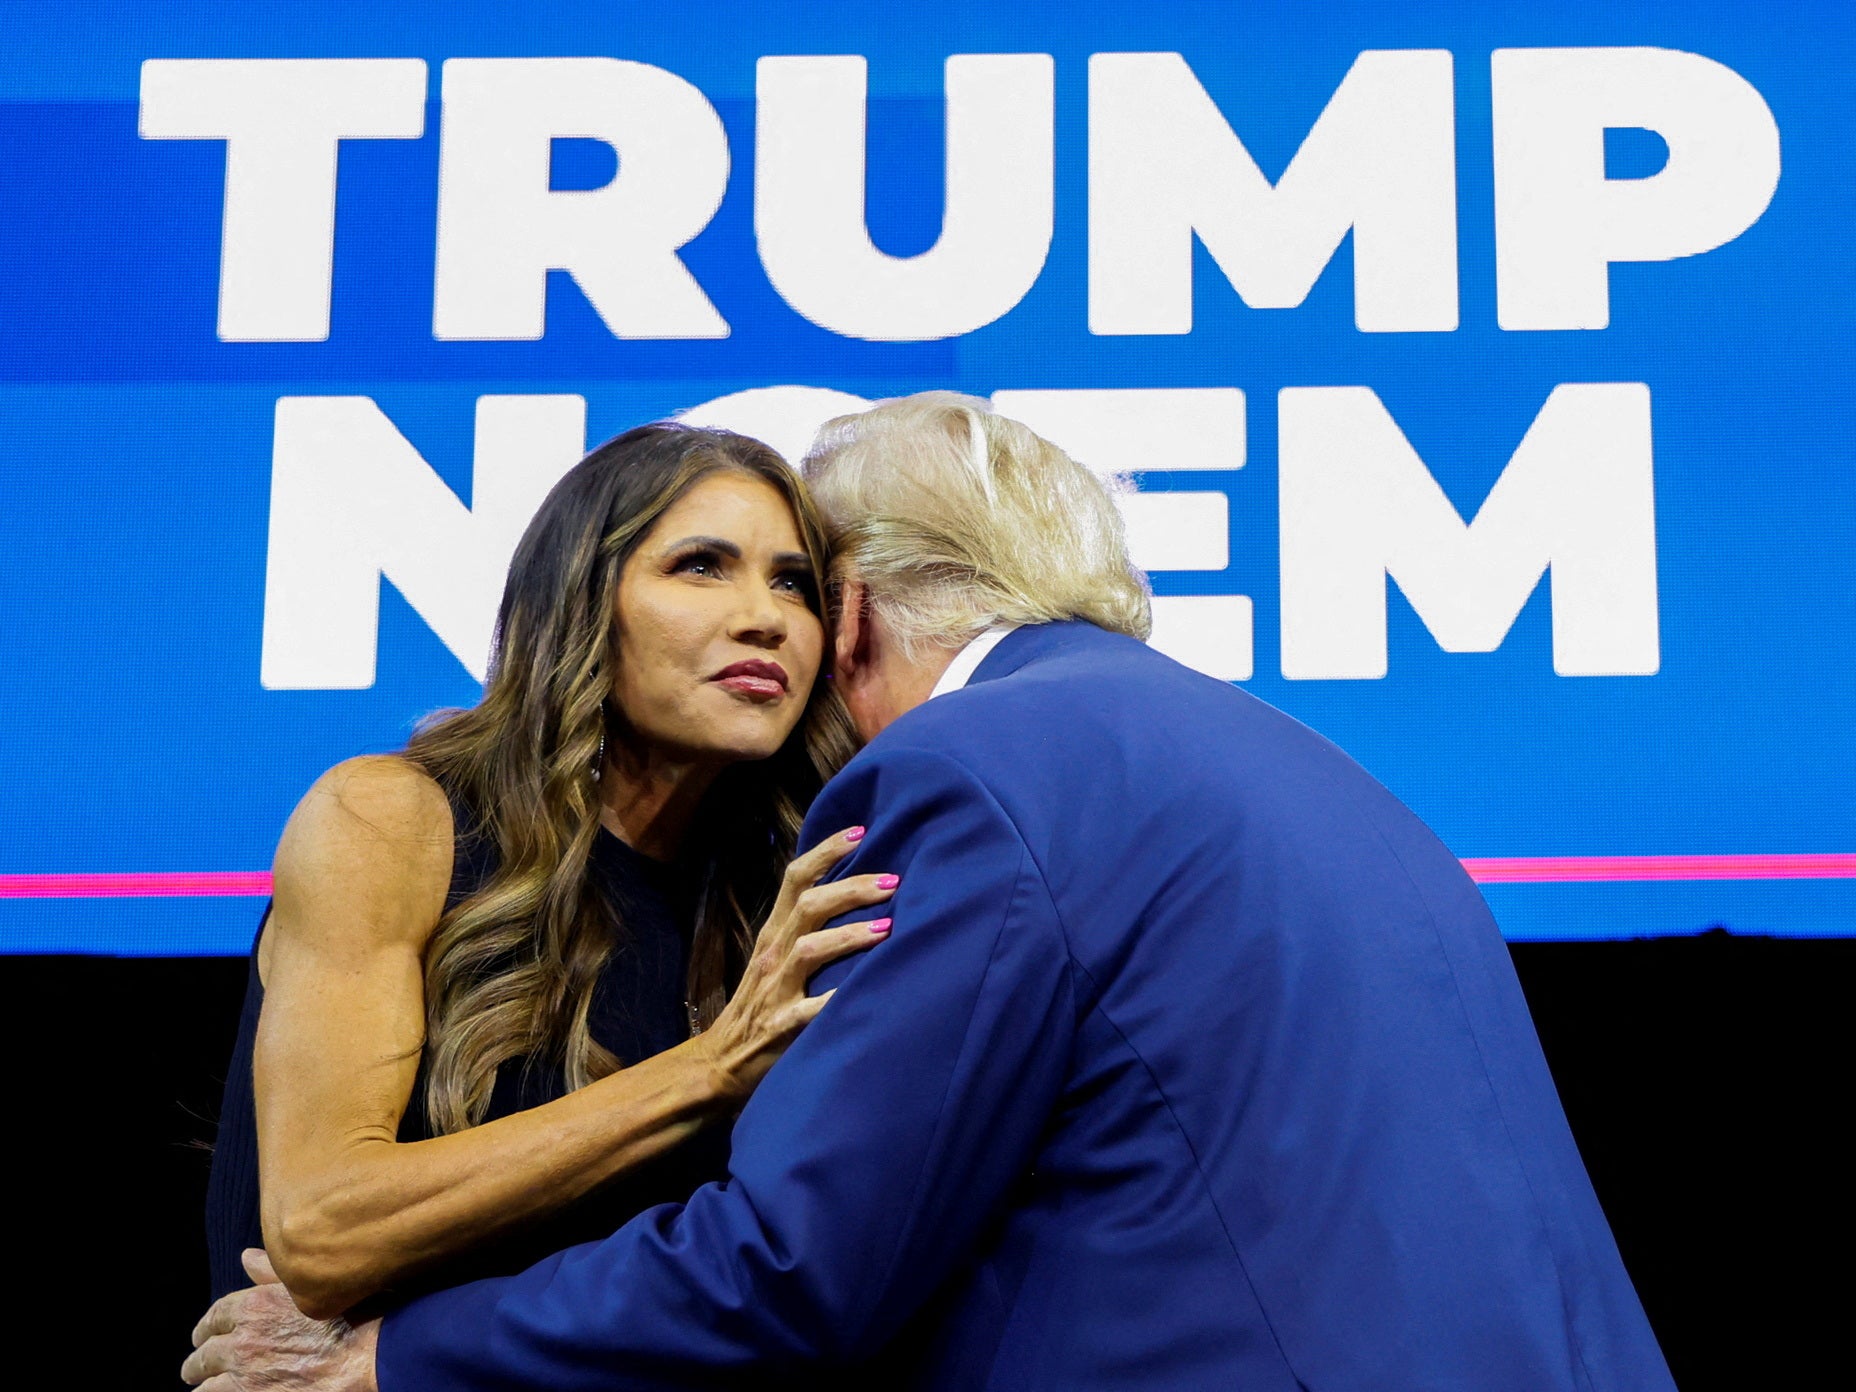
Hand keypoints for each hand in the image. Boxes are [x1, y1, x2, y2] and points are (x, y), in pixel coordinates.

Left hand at [182, 1249, 378, 1391]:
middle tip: (195, 1367)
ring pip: (206, 1386)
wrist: (370, 1358)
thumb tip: (246, 1256)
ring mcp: (246, 1376)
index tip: (203, 1335)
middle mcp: (243, 1341)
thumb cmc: (353, 1317)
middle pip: (204, 1353)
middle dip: (197, 1361)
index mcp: (255, 1305)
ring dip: (203, 1387)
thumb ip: (274, 1273)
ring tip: (203, 1390)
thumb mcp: (315, 1285)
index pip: (216, 1315)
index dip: (206, 1327)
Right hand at [696, 825, 895, 1101]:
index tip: (861, 831)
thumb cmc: (760, 1005)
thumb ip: (806, 928)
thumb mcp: (776, 957)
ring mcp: (775, 989)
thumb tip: (855, 891)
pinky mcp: (781, 1027)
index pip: (795, 878)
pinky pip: (810, 1011)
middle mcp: (773, 953)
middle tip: (893, 881)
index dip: (826, 851)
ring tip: (887, 929)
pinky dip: (836, 1001)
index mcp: (774, 933)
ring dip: (849, 937)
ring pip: (810, 950)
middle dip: (851, 888)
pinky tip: (866, 994)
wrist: (721, 1063)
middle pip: (808, 905)